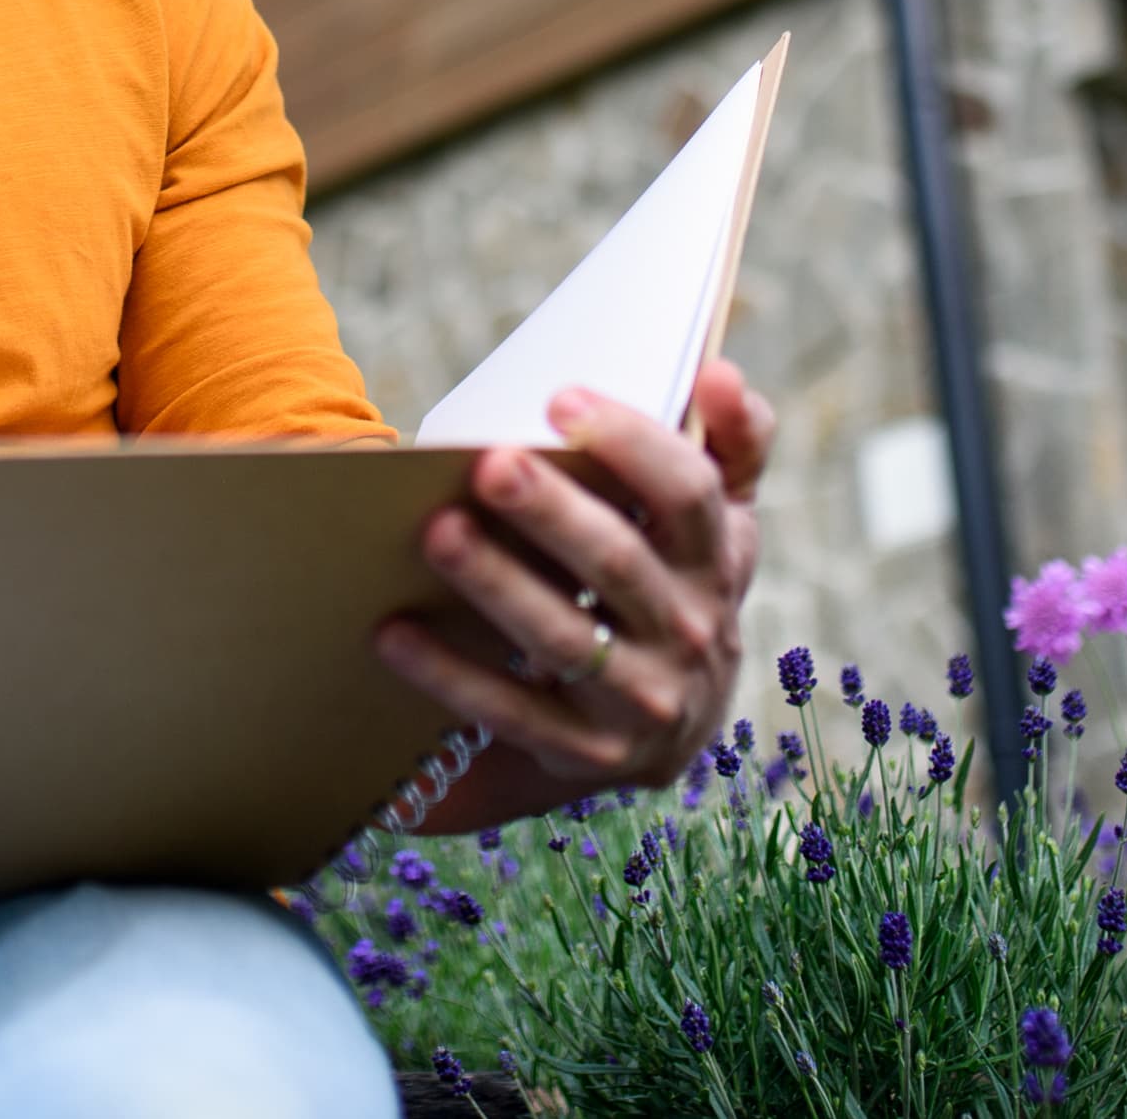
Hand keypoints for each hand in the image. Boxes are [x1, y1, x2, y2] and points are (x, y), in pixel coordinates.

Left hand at [377, 359, 774, 792]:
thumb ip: (732, 442)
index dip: (632, 444)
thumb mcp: (715, 522)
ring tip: (436, 532)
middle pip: (616, 562)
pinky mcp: (589, 754)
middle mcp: (690, 631)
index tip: (561, 400)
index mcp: (717, 560)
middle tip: (488, 463)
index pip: (690, 494)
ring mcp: (644, 699)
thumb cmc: (671, 586)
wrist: (668, 725)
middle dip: (552, 511)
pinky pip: (512, 712)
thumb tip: (719, 371)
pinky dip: (451, 674)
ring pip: (563, 637)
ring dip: (498, 583)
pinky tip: (394, 634)